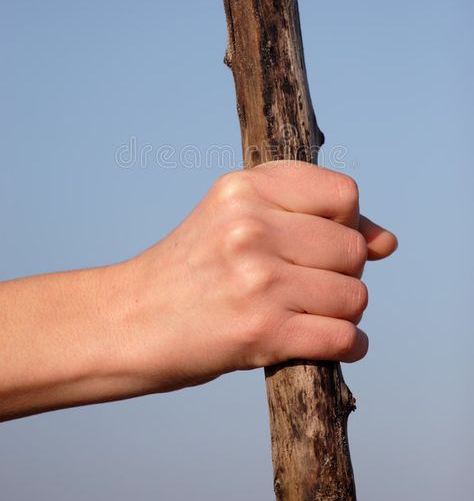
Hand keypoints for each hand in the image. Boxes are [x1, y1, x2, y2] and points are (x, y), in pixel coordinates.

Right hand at [120, 161, 396, 392]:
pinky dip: (347, 346)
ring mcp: (257, 279)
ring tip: (310, 312)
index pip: (344, 193)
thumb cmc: (192, 270)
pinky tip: (327, 342)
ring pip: (355, 295)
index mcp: (244, 187)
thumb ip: (312, 218)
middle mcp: (251, 226)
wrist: (129, 321)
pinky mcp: (260, 332)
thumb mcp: (235, 218)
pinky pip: (343, 338)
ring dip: (343, 312)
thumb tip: (387, 242)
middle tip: (310, 284)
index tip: (326, 241)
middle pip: (354, 248)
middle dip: (344, 272)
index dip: (348, 221)